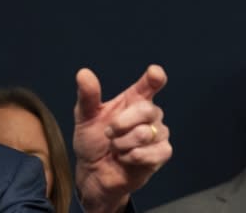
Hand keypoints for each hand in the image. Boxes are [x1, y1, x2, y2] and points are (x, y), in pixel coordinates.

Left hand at [73, 64, 172, 212]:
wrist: (93, 171)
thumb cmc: (92, 141)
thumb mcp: (84, 117)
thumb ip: (87, 96)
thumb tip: (83, 73)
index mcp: (133, 99)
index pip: (150, 84)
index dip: (154, 77)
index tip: (155, 72)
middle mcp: (149, 114)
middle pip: (147, 110)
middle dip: (121, 124)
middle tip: (108, 133)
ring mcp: (158, 133)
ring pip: (145, 133)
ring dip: (122, 144)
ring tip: (115, 148)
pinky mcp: (162, 154)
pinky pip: (152, 152)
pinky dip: (131, 157)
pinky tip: (125, 158)